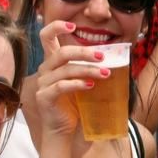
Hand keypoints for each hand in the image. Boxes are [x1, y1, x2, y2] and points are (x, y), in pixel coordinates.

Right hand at [35, 21, 108, 137]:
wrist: (65, 131)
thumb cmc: (76, 104)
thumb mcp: (84, 80)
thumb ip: (90, 67)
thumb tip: (115, 56)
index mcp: (53, 61)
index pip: (46, 37)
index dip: (56, 27)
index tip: (73, 26)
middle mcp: (46, 69)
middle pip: (62, 53)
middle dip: (84, 52)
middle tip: (102, 57)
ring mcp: (43, 83)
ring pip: (66, 69)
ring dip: (88, 70)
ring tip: (105, 73)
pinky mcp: (44, 97)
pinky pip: (61, 86)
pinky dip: (78, 84)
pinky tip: (91, 86)